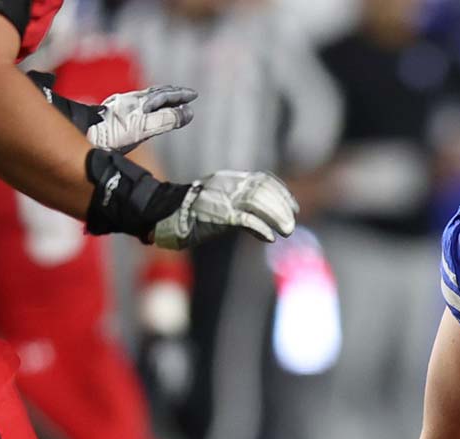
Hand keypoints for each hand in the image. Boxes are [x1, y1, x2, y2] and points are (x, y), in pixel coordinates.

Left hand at [89, 86, 197, 152]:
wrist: (84, 134)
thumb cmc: (112, 134)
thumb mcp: (144, 128)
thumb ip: (166, 120)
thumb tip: (188, 112)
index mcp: (141, 102)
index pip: (166, 95)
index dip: (181, 95)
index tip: (194, 95)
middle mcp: (132, 101)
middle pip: (156, 93)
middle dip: (173, 94)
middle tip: (185, 95)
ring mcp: (122, 106)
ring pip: (146, 98)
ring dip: (161, 98)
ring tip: (168, 101)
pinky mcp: (114, 114)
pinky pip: (137, 105)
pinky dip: (149, 105)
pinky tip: (144, 112)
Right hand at [152, 171, 298, 248]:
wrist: (165, 212)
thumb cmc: (195, 210)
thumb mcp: (221, 198)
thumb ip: (242, 202)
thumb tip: (267, 219)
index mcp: (231, 178)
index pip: (264, 180)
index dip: (282, 193)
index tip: (294, 207)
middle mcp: (229, 185)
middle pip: (265, 192)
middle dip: (283, 209)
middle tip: (291, 226)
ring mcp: (224, 198)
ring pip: (259, 204)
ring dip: (277, 218)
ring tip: (286, 232)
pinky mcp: (219, 215)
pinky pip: (246, 220)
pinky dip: (261, 229)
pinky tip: (269, 238)